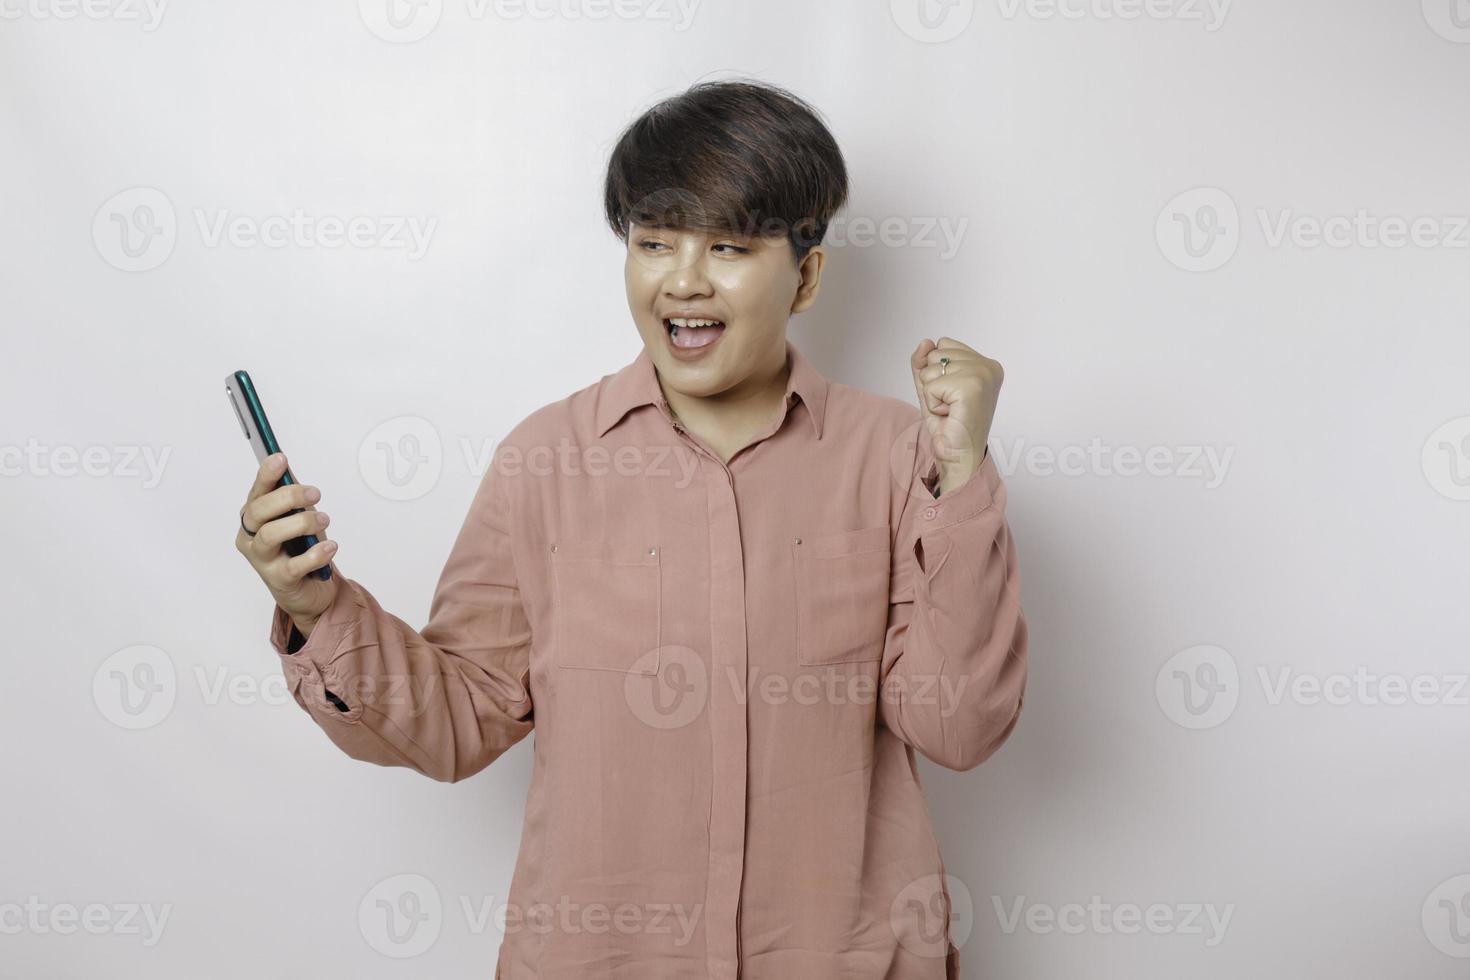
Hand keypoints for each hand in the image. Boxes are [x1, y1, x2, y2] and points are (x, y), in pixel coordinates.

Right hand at [234, 452, 338, 636]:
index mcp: (253, 517)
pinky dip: (315, 554)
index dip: (266, 475)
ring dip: (301, 523)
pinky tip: (330, 547)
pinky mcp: (279, 580)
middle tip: (315, 494)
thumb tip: (288, 469)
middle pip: (258, 511)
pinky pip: (294, 566)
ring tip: (324, 520)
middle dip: (288, 497)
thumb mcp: (297, 517)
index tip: (280, 458)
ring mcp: (262, 560)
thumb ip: (291, 497)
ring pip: (269, 535)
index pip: (256, 492)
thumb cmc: (300, 547)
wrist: (310, 587)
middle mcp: (250, 537)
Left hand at [910, 337, 1003, 493]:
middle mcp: (988, 365)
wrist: (958, 455)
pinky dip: (932, 403)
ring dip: (932, 394)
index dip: (937, 372)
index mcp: (986, 363)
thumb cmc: (948, 424)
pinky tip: (950, 414)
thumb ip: (925, 362)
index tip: (952, 395)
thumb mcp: (931, 386)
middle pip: (935, 354)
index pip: (943, 344)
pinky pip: (930, 385)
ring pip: (930, 369)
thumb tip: (925, 342)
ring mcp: (982, 374)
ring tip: (950, 410)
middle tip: (950, 405)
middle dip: (933, 382)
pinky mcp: (971, 386)